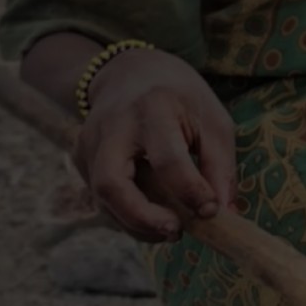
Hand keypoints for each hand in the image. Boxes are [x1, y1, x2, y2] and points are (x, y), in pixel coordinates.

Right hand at [73, 48, 235, 242]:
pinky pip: (101, 198)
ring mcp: (88, 143)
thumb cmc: (182, 100)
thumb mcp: (213, 122)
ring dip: (138, 224)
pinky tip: (152, 216)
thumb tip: (225, 214)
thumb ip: (220, 167)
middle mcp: (112, 126)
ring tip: (171, 229)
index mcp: (152, 109)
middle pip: (112, 184)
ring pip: (103, 198)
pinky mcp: (80, 158)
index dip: (190, 191)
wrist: (132, 72)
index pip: (167, 160)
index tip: (212, 211)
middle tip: (175, 233)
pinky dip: (127, 216)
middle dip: (143, 218)